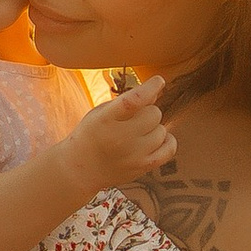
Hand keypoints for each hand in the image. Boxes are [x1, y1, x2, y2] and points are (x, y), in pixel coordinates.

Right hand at [60, 75, 178, 192]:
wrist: (80, 170)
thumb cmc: (91, 135)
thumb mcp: (100, 113)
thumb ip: (126, 101)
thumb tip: (156, 91)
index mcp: (105, 120)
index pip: (134, 100)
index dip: (150, 88)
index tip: (159, 81)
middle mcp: (119, 139)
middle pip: (154, 114)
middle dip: (148, 111)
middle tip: (136, 118)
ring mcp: (133, 156)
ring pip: (162, 130)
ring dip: (154, 128)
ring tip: (138, 132)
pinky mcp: (143, 167)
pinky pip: (169, 149)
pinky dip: (166, 141)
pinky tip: (154, 140)